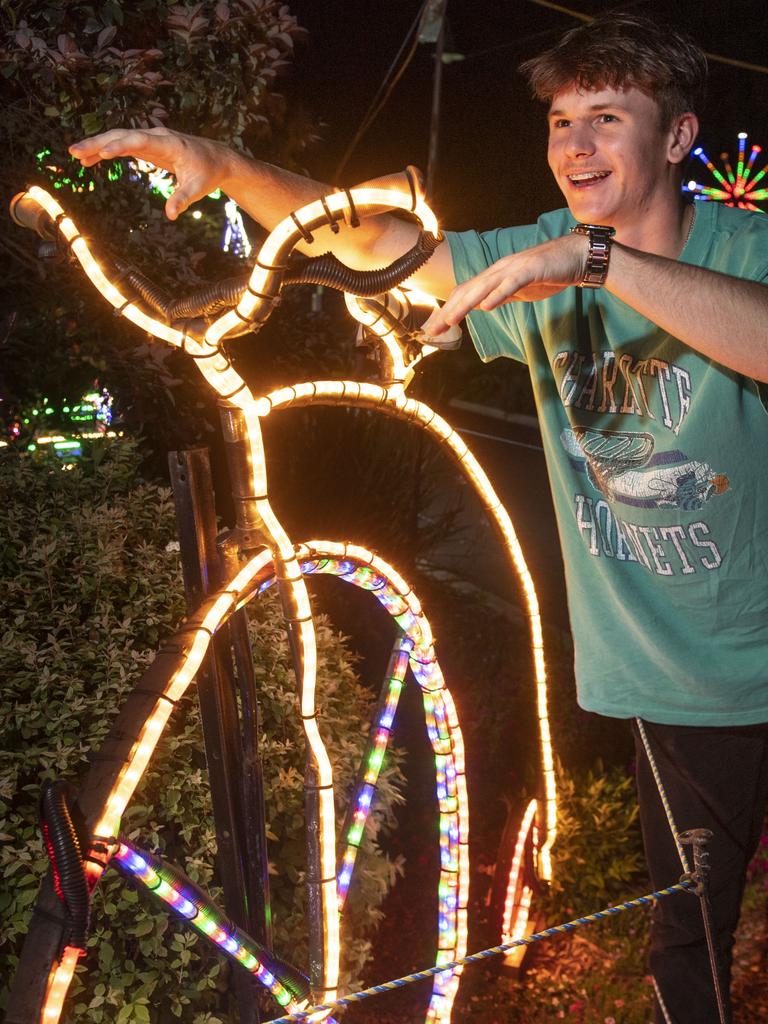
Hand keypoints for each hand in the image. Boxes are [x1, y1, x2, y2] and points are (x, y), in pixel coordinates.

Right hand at [68, 127, 233, 219]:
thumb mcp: (198, 188)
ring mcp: (150, 139)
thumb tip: (171, 215)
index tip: (102, 152)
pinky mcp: (147, 145)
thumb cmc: (207, 173)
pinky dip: (106, 151)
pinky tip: (91, 160)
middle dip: (98, 143)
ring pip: (118, 138)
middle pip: (122, 135)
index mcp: (169, 144)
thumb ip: (183, 199)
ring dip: (97, 145)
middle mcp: (156, 136)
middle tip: (75, 152)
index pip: (140, 141)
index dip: (121, 145)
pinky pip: (122, 145)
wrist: (216, 158)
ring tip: (76, 155)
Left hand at [422, 233, 587, 335]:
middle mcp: (500, 269)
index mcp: (496, 275)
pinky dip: (498, 294)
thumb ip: (501, 295)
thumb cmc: (550, 273)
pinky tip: (486, 306)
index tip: (434, 329)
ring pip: (484, 286)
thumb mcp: (520, 289)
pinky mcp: (531, 270)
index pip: (466, 293)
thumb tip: (483, 305)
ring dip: (465, 304)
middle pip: (468, 290)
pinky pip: (511, 283)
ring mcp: (515, 268)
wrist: (578, 257)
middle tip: (431, 330)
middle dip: (447, 310)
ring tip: (450, 320)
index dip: (448, 310)